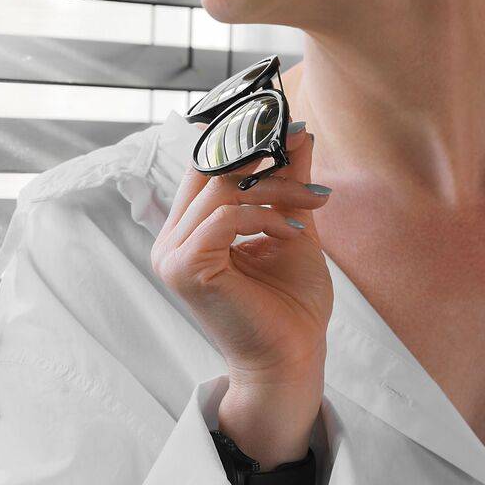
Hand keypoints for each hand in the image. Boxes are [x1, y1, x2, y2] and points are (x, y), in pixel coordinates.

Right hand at [150, 125, 333, 390]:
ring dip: (277, 190)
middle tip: (302, 145)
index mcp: (188, 230)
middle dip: (263, 157)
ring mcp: (171, 255)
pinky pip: (225, 218)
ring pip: (223, 190)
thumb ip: (288, 181)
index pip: (206, 165)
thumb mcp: (293, 226)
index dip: (243, 138)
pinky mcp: (184, 269)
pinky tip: (295, 233)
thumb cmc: (291, 304)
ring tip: (314, 205)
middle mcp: (170, 240)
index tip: (289, 124)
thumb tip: (299, 131)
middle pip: (211, 169)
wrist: (293, 360)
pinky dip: (266, 217)